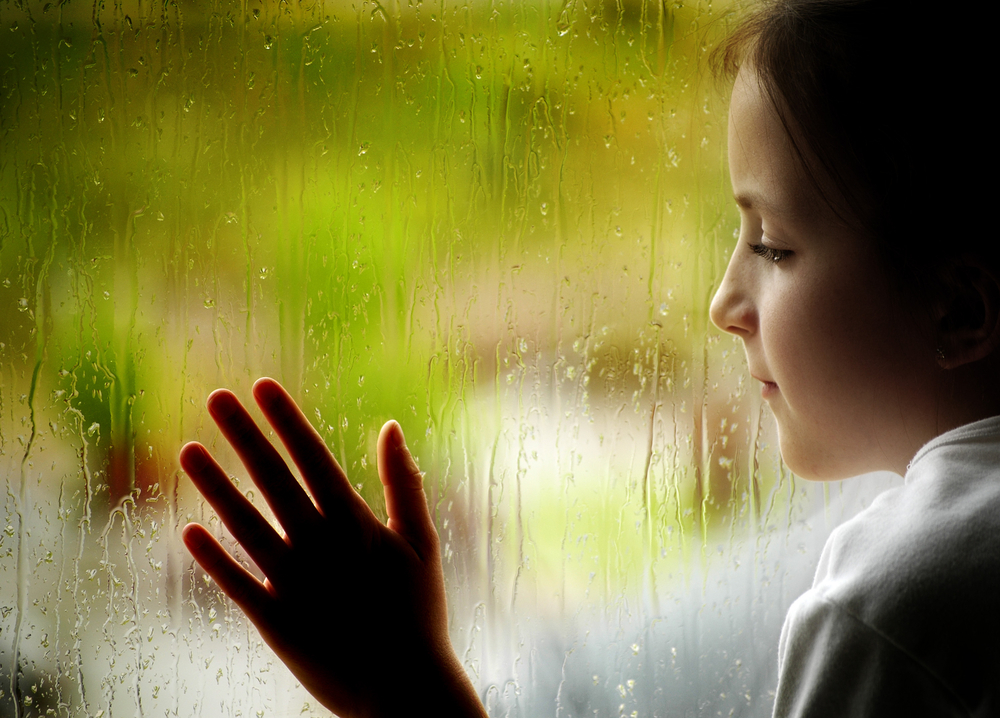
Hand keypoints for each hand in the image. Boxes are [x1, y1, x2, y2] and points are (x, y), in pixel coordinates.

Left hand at [179, 378, 484, 717]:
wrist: (404, 691)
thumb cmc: (418, 614)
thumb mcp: (422, 543)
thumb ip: (404, 482)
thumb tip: (392, 426)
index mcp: (356, 524)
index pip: (313, 458)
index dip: (286, 420)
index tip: (262, 385)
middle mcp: (320, 546)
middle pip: (273, 479)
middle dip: (244, 435)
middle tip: (216, 397)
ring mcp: (293, 584)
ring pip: (246, 524)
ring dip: (215, 485)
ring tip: (188, 450)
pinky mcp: (274, 622)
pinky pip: (235, 583)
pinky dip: (212, 558)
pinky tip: (189, 529)